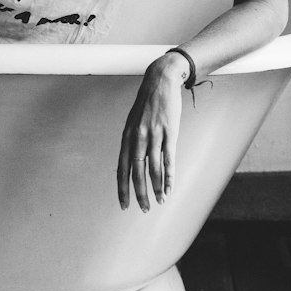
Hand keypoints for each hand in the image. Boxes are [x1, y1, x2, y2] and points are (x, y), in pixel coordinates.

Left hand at [117, 53, 186, 211]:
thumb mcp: (133, 120)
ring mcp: (154, 135)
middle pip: (137, 172)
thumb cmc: (147, 103)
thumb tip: (131, 161)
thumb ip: (131, 140)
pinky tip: (168, 188)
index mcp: (127, 136)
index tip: (124, 205)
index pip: (122, 168)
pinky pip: (168, 159)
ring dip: (156, 188)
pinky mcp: (169, 132)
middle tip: (144, 209)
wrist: (161, 81)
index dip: (122, 188)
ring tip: (159, 201)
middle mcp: (138, 137)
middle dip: (140, 194)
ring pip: (153, 168)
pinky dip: (168, 176)